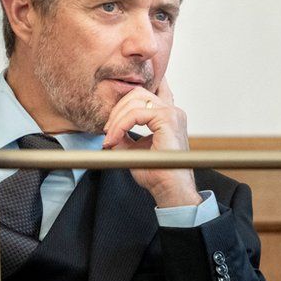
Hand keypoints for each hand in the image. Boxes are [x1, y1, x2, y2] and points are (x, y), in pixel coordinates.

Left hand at [102, 79, 201, 207]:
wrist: (169, 190)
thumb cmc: (157, 174)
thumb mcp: (134, 150)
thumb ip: (124, 136)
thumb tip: (109, 129)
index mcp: (169, 117)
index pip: (153, 91)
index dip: (133, 91)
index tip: (114, 109)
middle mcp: (173, 111)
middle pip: (138, 93)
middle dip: (117, 109)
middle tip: (107, 130)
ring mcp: (172, 114)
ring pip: (135, 100)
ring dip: (116, 118)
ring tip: (109, 137)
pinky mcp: (168, 120)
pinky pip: (136, 114)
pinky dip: (120, 125)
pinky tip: (113, 139)